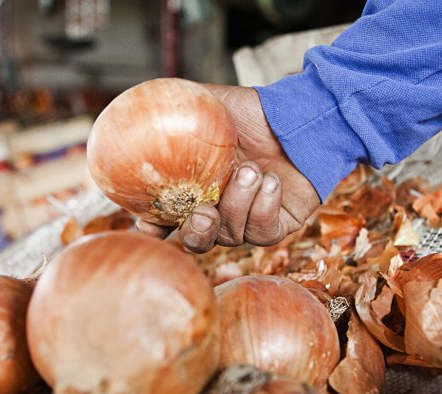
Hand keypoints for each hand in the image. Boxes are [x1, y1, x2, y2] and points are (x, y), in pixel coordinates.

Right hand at [137, 84, 319, 252]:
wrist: (301, 117)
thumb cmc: (254, 112)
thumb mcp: (210, 104)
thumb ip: (176, 109)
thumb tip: (140, 107)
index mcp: (198, 188)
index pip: (168, 219)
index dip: (155, 227)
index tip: (149, 224)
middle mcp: (220, 210)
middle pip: (198, 241)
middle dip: (196, 232)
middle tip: (203, 213)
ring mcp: (248, 221)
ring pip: (232, 235)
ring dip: (239, 203)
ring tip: (252, 171)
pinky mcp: (277, 226)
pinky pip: (263, 233)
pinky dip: (264, 208)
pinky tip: (272, 181)